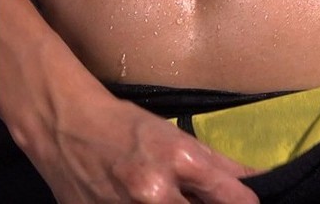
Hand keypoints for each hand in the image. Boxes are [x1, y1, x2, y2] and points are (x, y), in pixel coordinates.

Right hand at [34, 95, 259, 203]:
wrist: (68, 127)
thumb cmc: (127, 125)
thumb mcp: (175, 136)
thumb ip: (215, 163)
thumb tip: (251, 179)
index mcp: (180, 161)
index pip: (231, 197)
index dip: (245, 203)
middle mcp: (157, 193)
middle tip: (206, 200)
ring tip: (172, 198)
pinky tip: (147, 202)